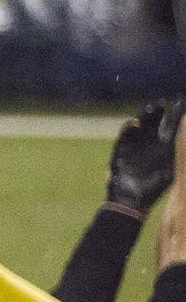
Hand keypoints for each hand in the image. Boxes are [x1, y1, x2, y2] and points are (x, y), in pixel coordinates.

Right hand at [106, 99, 181, 214]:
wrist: (132, 200)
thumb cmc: (154, 188)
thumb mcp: (171, 170)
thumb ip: (178, 153)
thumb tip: (184, 136)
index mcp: (164, 148)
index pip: (170, 126)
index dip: (175, 114)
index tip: (180, 100)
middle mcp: (149, 144)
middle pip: (153, 123)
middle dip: (157, 112)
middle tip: (162, 102)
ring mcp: (134, 147)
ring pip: (139, 127)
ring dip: (144, 117)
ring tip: (150, 109)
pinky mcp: (121, 152)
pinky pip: (124, 138)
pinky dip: (129, 131)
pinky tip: (135, 124)